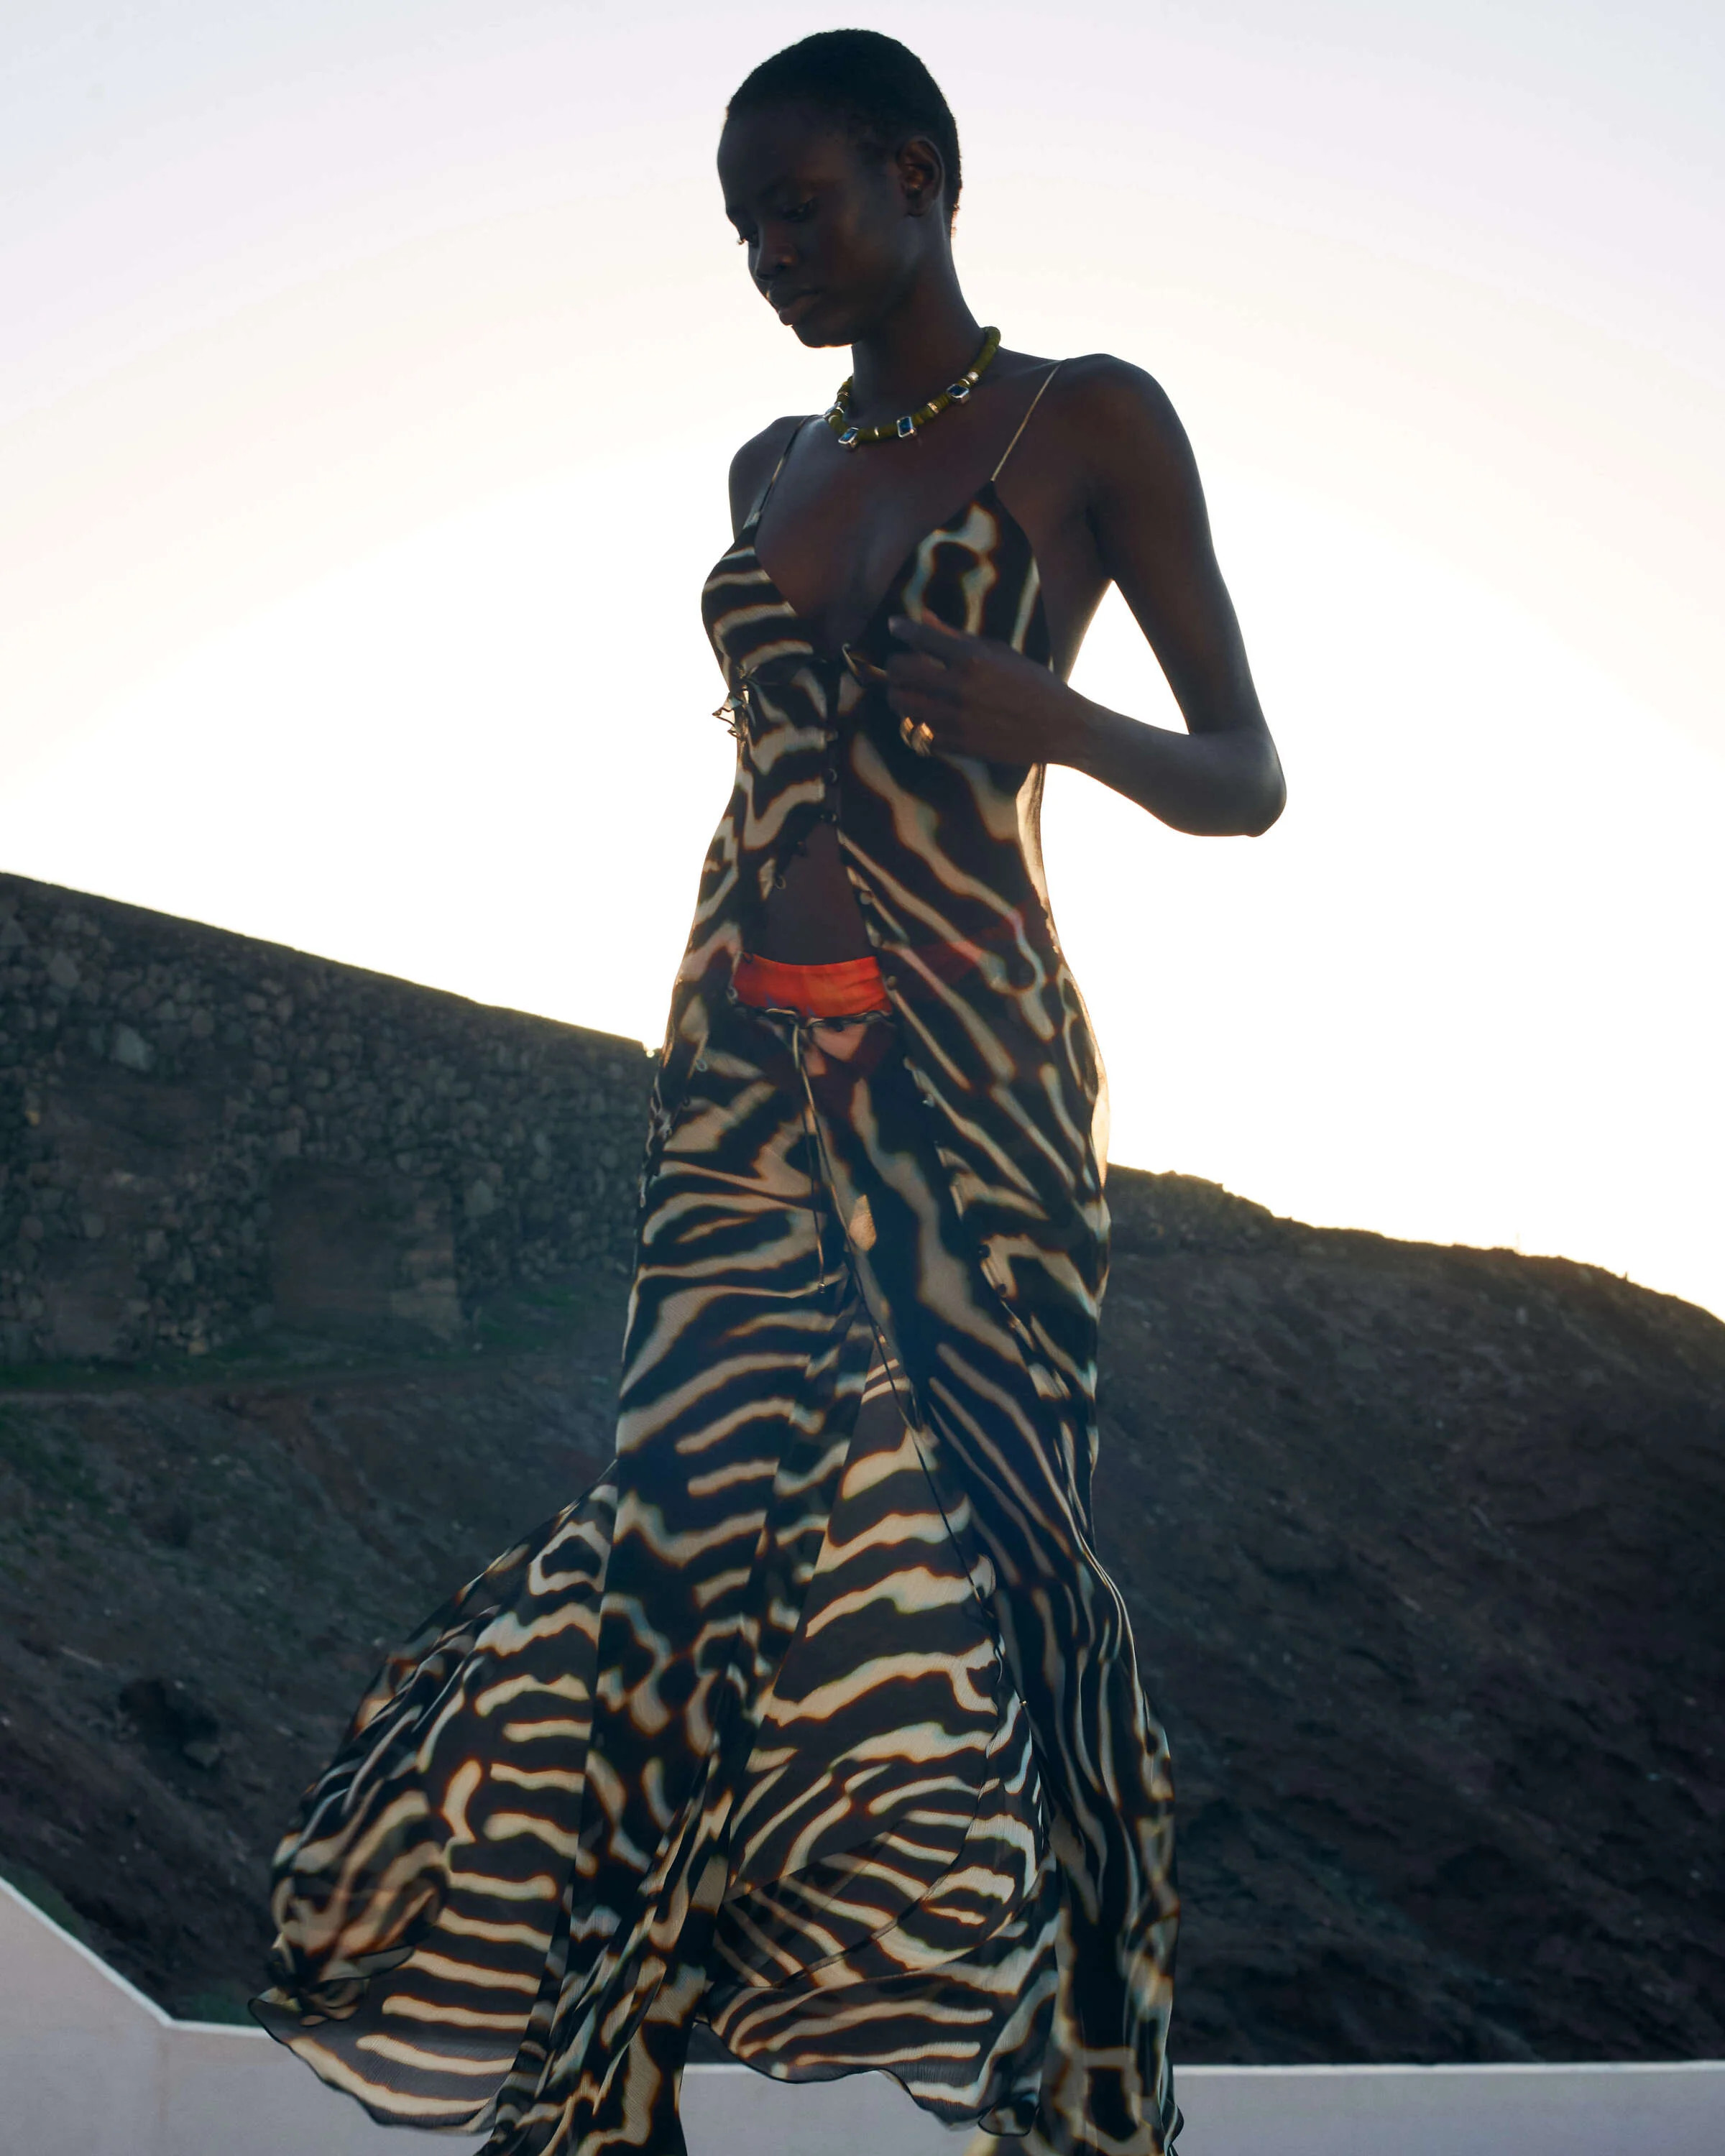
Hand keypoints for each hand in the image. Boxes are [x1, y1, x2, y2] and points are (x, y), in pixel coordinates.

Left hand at [878, 615, 1095, 766]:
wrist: (1060, 728)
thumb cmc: (1033, 684)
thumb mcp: (1000, 652)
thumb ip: (957, 637)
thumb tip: (923, 617)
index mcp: (972, 659)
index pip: (920, 637)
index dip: (901, 629)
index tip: (895, 626)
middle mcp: (959, 688)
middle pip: (899, 673)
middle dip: (895, 666)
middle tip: (901, 665)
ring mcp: (956, 719)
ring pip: (901, 705)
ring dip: (900, 695)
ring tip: (910, 691)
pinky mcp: (958, 745)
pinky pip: (919, 732)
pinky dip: (917, 723)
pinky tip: (928, 716)